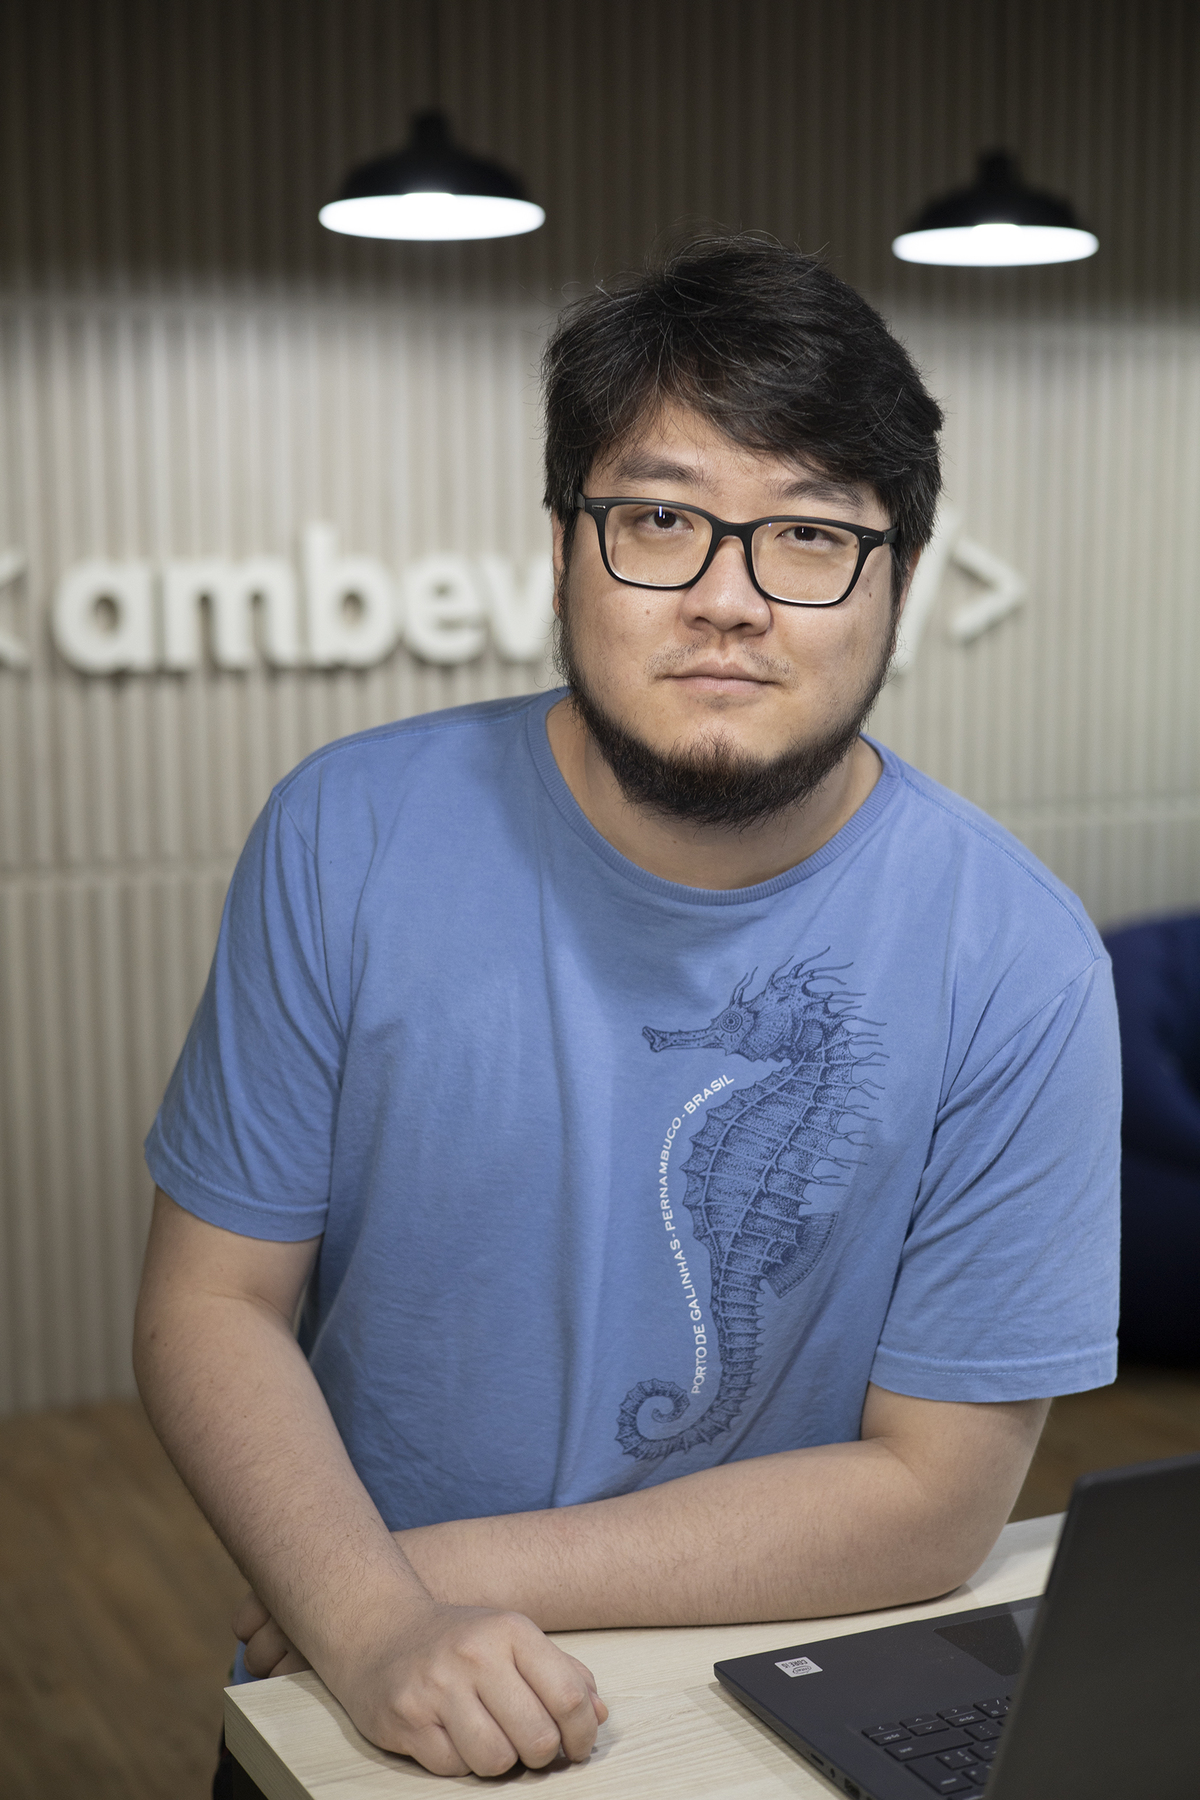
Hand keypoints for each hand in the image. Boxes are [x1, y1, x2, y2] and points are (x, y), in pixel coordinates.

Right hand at [233, 1588, 607, 1776]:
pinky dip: (460, 1763)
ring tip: (491, 1740)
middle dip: (540, 1755)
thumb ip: (562, 1673)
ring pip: (495, 1761)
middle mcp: (475, 1654)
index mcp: (511, 1631)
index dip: (582, 1735)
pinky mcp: (406, 1719)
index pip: (568, 1697)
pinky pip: (453, 1768)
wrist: (379, 1630)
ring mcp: (437, 1688)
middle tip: (531, 1748)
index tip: (577, 1747)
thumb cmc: (460, 1640)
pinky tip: (453, 1736)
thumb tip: (599, 1716)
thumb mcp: (513, 1639)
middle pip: (536, 1738)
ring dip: (499, 1762)